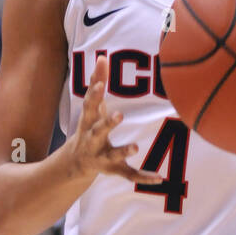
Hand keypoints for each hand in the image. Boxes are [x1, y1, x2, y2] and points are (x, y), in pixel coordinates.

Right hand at [66, 56, 163, 184]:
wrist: (76, 162)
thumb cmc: (89, 127)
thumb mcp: (91, 107)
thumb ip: (97, 82)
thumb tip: (102, 56)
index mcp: (88, 123)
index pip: (90, 106)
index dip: (94, 94)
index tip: (100, 84)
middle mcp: (93, 141)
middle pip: (98, 132)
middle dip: (107, 124)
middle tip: (119, 114)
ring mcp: (102, 157)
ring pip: (113, 155)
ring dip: (123, 151)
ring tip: (136, 146)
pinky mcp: (114, 170)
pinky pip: (130, 174)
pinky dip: (143, 177)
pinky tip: (159, 177)